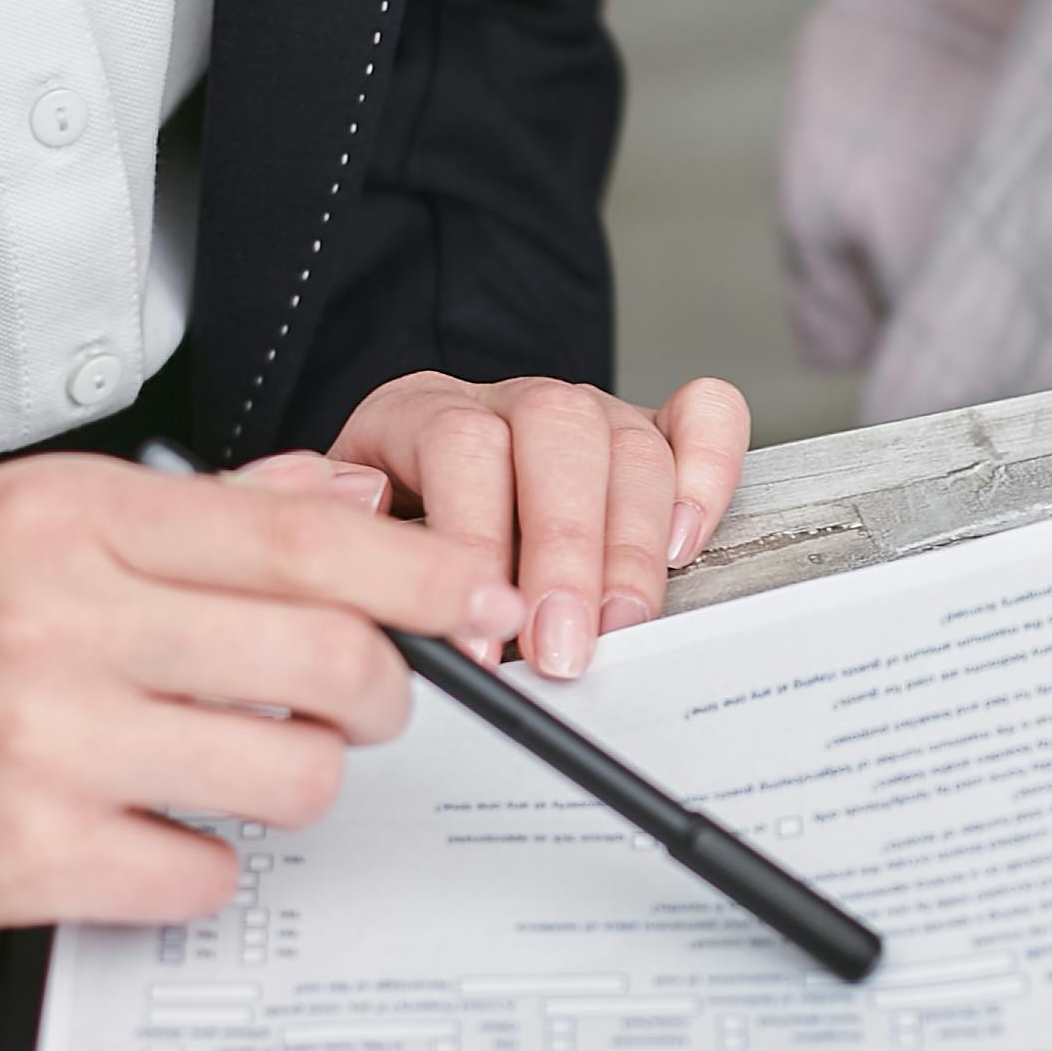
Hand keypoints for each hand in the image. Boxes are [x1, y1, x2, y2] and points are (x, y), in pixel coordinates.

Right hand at [0, 454, 524, 942]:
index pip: (303, 538)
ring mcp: (46, 740)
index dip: (423, 575)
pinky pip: (202, 875)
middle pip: (330, 658)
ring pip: (289, 774)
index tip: (477, 601)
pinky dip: (197, 868)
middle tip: (355, 709)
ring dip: (291, 786)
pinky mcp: (25, 856)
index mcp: (67, 517)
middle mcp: (63, 616)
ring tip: (228, 772)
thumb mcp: (6, 525)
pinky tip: (141, 840)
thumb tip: (346, 501)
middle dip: (379, 696)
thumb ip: (187, 514)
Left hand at [326, 374, 749, 678]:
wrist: (411, 495)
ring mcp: (590, 412)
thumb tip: (391, 577)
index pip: (459, 446)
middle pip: (556, 434)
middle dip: (565, 552)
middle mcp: (512, 402)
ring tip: (617, 628)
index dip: (474, 543)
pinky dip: (708, 475)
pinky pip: (705, 417)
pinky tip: (685, 544)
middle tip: (559, 648)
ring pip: (630, 443)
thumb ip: (352, 550)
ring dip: (631, 548)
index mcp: (421, 411)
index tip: (478, 640)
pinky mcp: (652, 432)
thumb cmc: (385, 537)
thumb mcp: (343, 543)